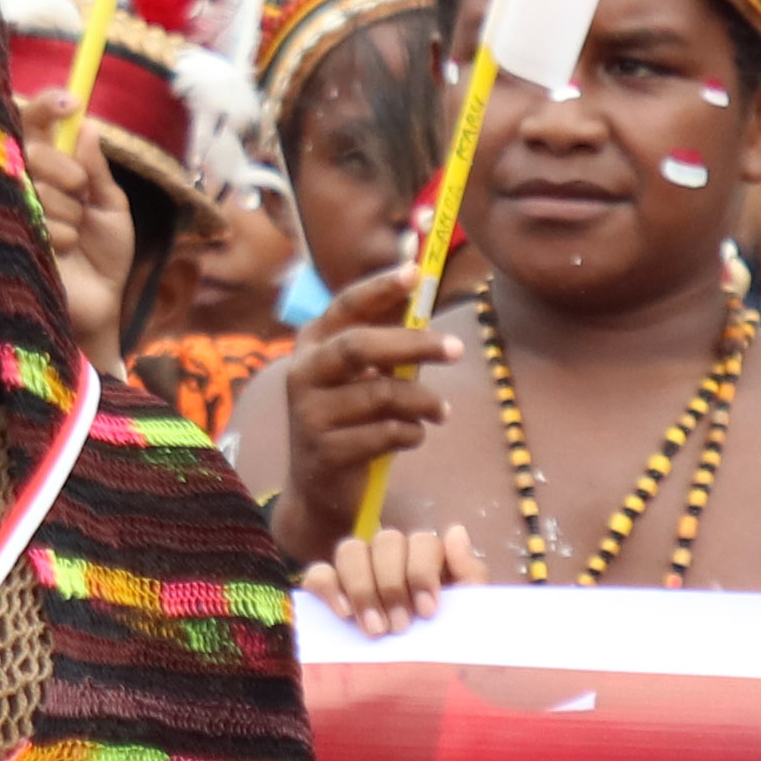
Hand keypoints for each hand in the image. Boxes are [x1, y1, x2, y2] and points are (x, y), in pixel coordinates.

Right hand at [22, 91, 138, 364]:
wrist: (99, 306)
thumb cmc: (104, 256)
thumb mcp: (112, 207)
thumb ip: (97, 169)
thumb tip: (88, 126)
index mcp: (52, 169)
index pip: (35, 124)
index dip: (46, 106)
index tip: (71, 102)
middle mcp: (26, 183)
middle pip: (32, 149)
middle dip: (66, 170)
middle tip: (82, 195)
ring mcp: (14, 208)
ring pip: (38, 185)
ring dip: (70, 212)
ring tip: (76, 239)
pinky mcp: (7, 234)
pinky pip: (36, 216)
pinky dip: (64, 235)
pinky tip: (63, 254)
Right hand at [274, 263, 466, 563]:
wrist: (320, 488)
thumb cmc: (351, 417)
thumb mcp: (363, 373)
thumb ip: (389, 334)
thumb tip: (423, 279)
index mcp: (313, 344)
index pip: (346, 306)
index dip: (380, 288)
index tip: (416, 272)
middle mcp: (303, 373)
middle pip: (360, 347)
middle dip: (414, 345)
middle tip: (457, 350)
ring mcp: (309, 414)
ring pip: (381, 395)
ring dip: (423, 401)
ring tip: (440, 411)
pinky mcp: (325, 452)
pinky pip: (385, 434)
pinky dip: (411, 434)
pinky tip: (413, 436)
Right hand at [307, 524, 483, 635]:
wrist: (425, 689)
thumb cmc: (451, 652)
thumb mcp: (470, 617)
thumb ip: (469, 574)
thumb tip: (455, 532)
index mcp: (428, 561)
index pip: (421, 541)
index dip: (422, 572)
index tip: (427, 612)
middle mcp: (392, 560)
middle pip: (386, 541)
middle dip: (392, 585)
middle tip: (400, 627)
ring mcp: (358, 575)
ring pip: (350, 550)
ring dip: (363, 587)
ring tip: (375, 629)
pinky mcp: (330, 594)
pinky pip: (319, 574)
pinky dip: (328, 586)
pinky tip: (344, 613)